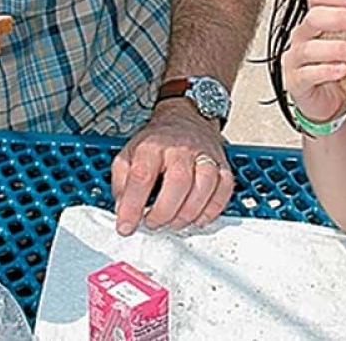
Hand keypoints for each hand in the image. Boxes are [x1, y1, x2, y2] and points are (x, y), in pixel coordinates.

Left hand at [111, 99, 232, 234]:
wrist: (185, 119)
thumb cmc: (157, 143)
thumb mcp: (128, 155)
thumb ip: (121, 183)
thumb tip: (123, 210)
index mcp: (152, 146)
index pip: (142, 176)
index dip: (133, 205)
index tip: (126, 226)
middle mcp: (180, 149)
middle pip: (178, 182)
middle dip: (164, 212)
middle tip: (152, 224)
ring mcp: (204, 156)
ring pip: (204, 186)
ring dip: (188, 213)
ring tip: (173, 223)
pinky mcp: (222, 165)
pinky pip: (224, 189)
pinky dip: (212, 210)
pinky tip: (197, 218)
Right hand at [279, 0, 345, 121]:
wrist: (328, 103)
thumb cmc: (339, 68)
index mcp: (315, 21)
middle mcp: (302, 36)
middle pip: (314, 18)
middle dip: (342, 18)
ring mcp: (296, 59)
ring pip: (309, 48)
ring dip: (337, 48)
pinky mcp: (295, 81)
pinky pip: (307, 74)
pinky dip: (326, 71)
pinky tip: (343, 70)